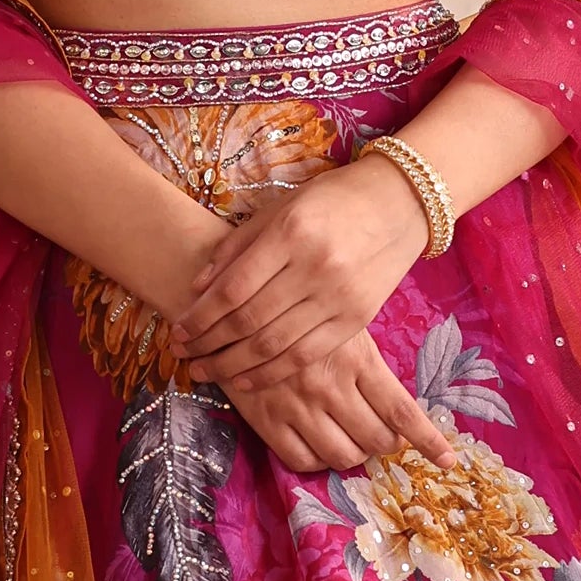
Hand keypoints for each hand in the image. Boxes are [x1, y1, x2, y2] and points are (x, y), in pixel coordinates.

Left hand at [164, 163, 463, 478]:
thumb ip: (237, 246)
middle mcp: (315, 267)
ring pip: (274, 346)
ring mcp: (339, 297)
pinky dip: (271, 373)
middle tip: (184, 355)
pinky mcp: (357, 320)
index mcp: (290, 233)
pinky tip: (245, 379)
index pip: (233, 289)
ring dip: (232, 365)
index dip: (200, 317)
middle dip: (209, 344)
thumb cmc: (332, 201)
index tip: (178, 331)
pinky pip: (306, 356)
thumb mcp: (280, 208)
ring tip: (205, 372)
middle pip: (248, 321)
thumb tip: (197, 288)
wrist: (402, 202)